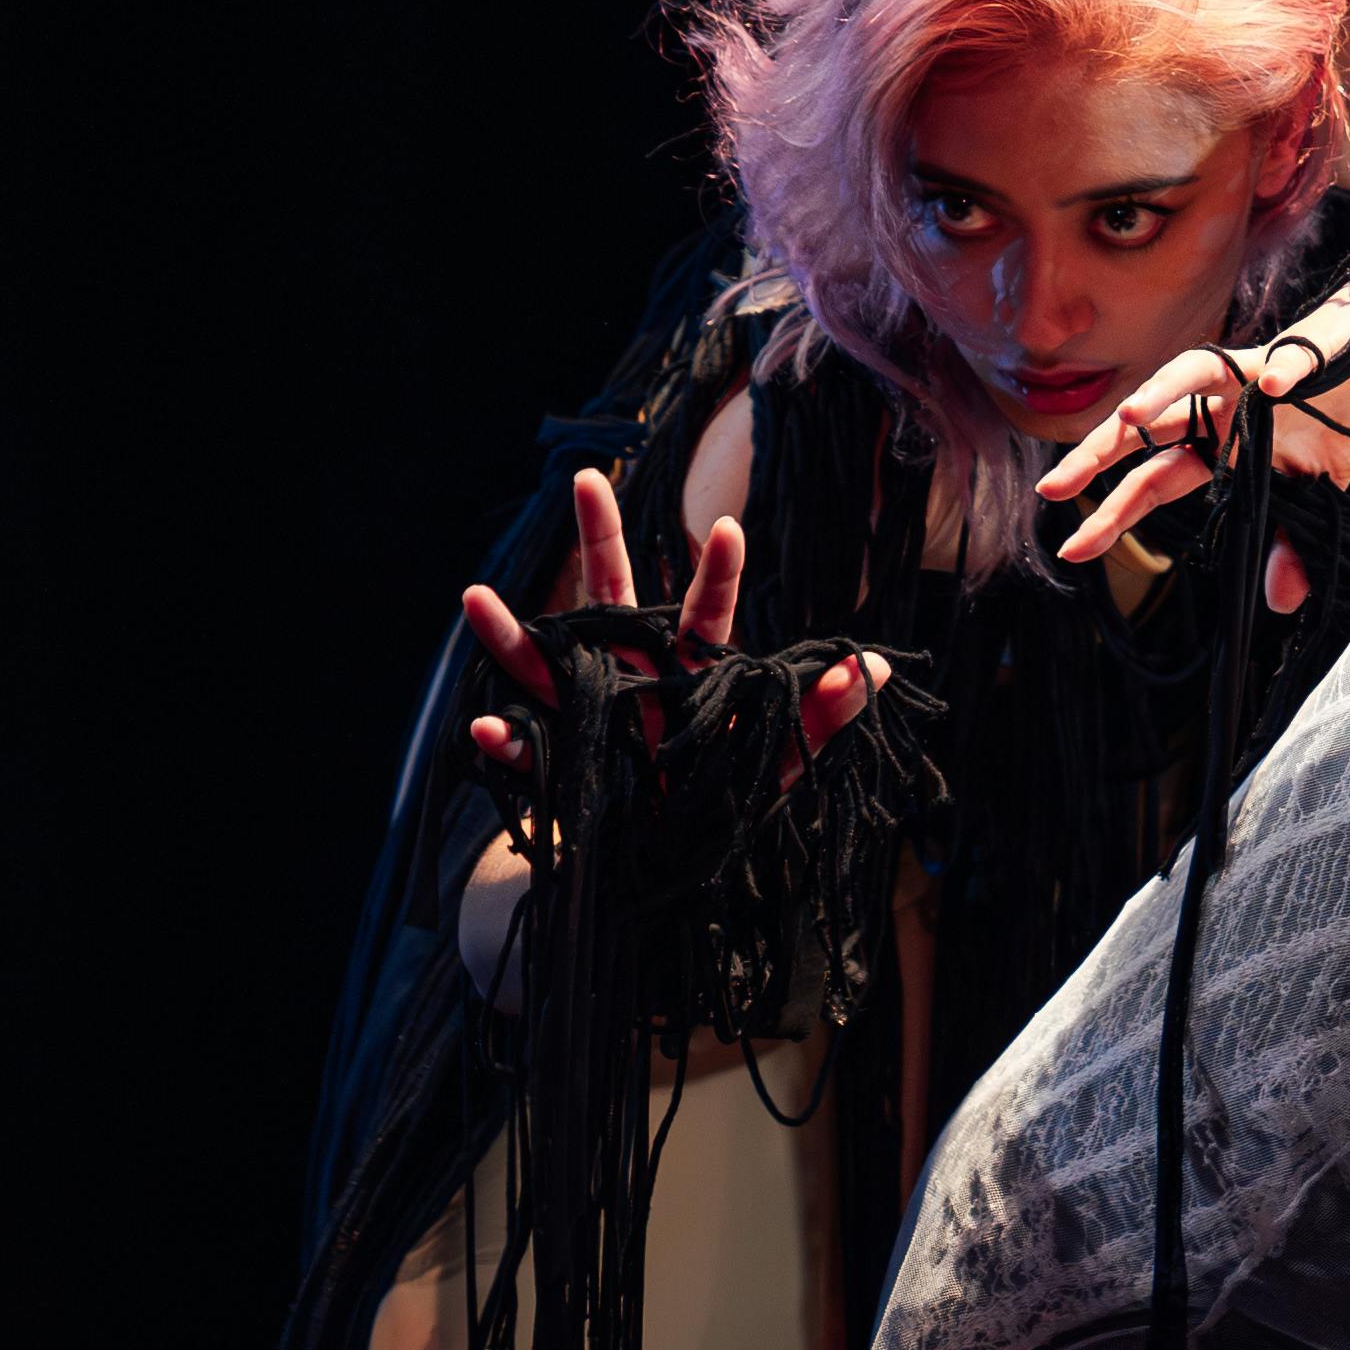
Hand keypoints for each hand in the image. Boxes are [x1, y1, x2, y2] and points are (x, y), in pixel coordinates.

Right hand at [457, 467, 883, 773]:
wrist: (674, 872)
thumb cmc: (730, 803)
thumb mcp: (783, 765)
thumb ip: (825, 719)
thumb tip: (876, 668)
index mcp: (690, 673)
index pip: (706, 613)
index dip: (717, 574)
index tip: (728, 527)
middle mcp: (636, 679)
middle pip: (614, 600)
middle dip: (600, 539)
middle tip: (586, 476)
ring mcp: (592, 717)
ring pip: (547, 666)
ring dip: (510, 637)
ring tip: (472, 596)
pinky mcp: (562, 770)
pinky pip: (527, 755)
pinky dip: (505, 746)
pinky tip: (486, 732)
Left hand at [1029, 337, 1349, 614]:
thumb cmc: (1340, 413)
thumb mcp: (1317, 491)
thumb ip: (1290, 541)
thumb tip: (1280, 603)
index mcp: (1221, 444)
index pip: (1154, 482)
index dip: (1113, 512)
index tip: (1071, 548)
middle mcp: (1223, 408)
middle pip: (1149, 428)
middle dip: (1099, 455)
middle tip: (1051, 489)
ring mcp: (1256, 375)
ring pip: (1193, 373)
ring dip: (1159, 394)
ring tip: (1127, 418)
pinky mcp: (1305, 352)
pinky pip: (1290, 361)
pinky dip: (1283, 373)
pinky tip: (1272, 386)